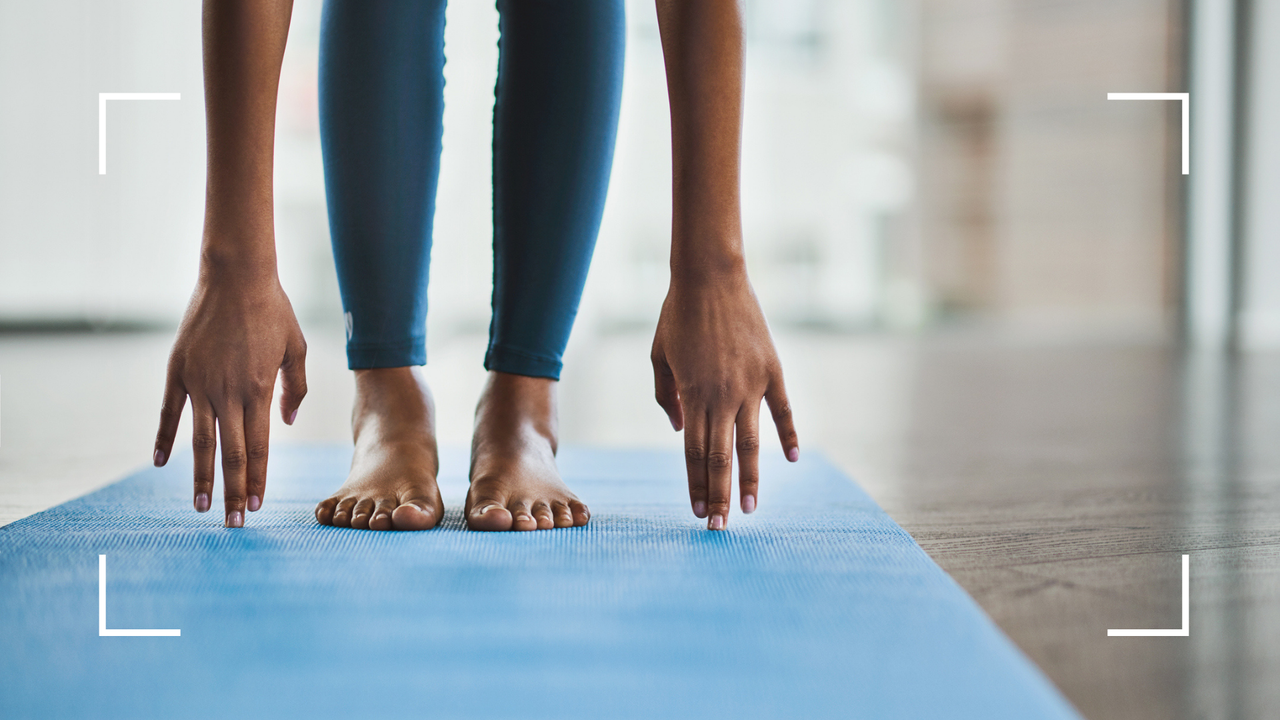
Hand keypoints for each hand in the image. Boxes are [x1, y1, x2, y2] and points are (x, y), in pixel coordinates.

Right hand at [153, 271, 306, 526]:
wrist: (235, 275)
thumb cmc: (273, 310)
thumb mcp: (297, 347)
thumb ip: (296, 387)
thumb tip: (285, 421)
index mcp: (260, 390)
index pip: (260, 447)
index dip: (259, 479)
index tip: (259, 505)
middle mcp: (228, 392)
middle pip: (231, 454)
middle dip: (234, 491)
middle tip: (234, 523)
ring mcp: (199, 383)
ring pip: (199, 442)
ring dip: (201, 477)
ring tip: (201, 507)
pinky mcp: (177, 371)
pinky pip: (169, 413)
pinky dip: (164, 439)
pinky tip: (161, 464)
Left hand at [651, 264, 798, 529]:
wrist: (711, 276)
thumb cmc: (678, 315)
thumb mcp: (659, 357)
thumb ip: (666, 397)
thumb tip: (679, 430)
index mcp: (692, 395)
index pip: (693, 453)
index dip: (695, 485)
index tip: (696, 511)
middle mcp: (723, 396)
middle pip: (720, 458)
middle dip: (718, 495)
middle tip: (719, 526)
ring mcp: (751, 385)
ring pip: (751, 444)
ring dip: (749, 479)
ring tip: (749, 508)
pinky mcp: (773, 370)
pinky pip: (783, 411)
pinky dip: (789, 436)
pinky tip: (792, 460)